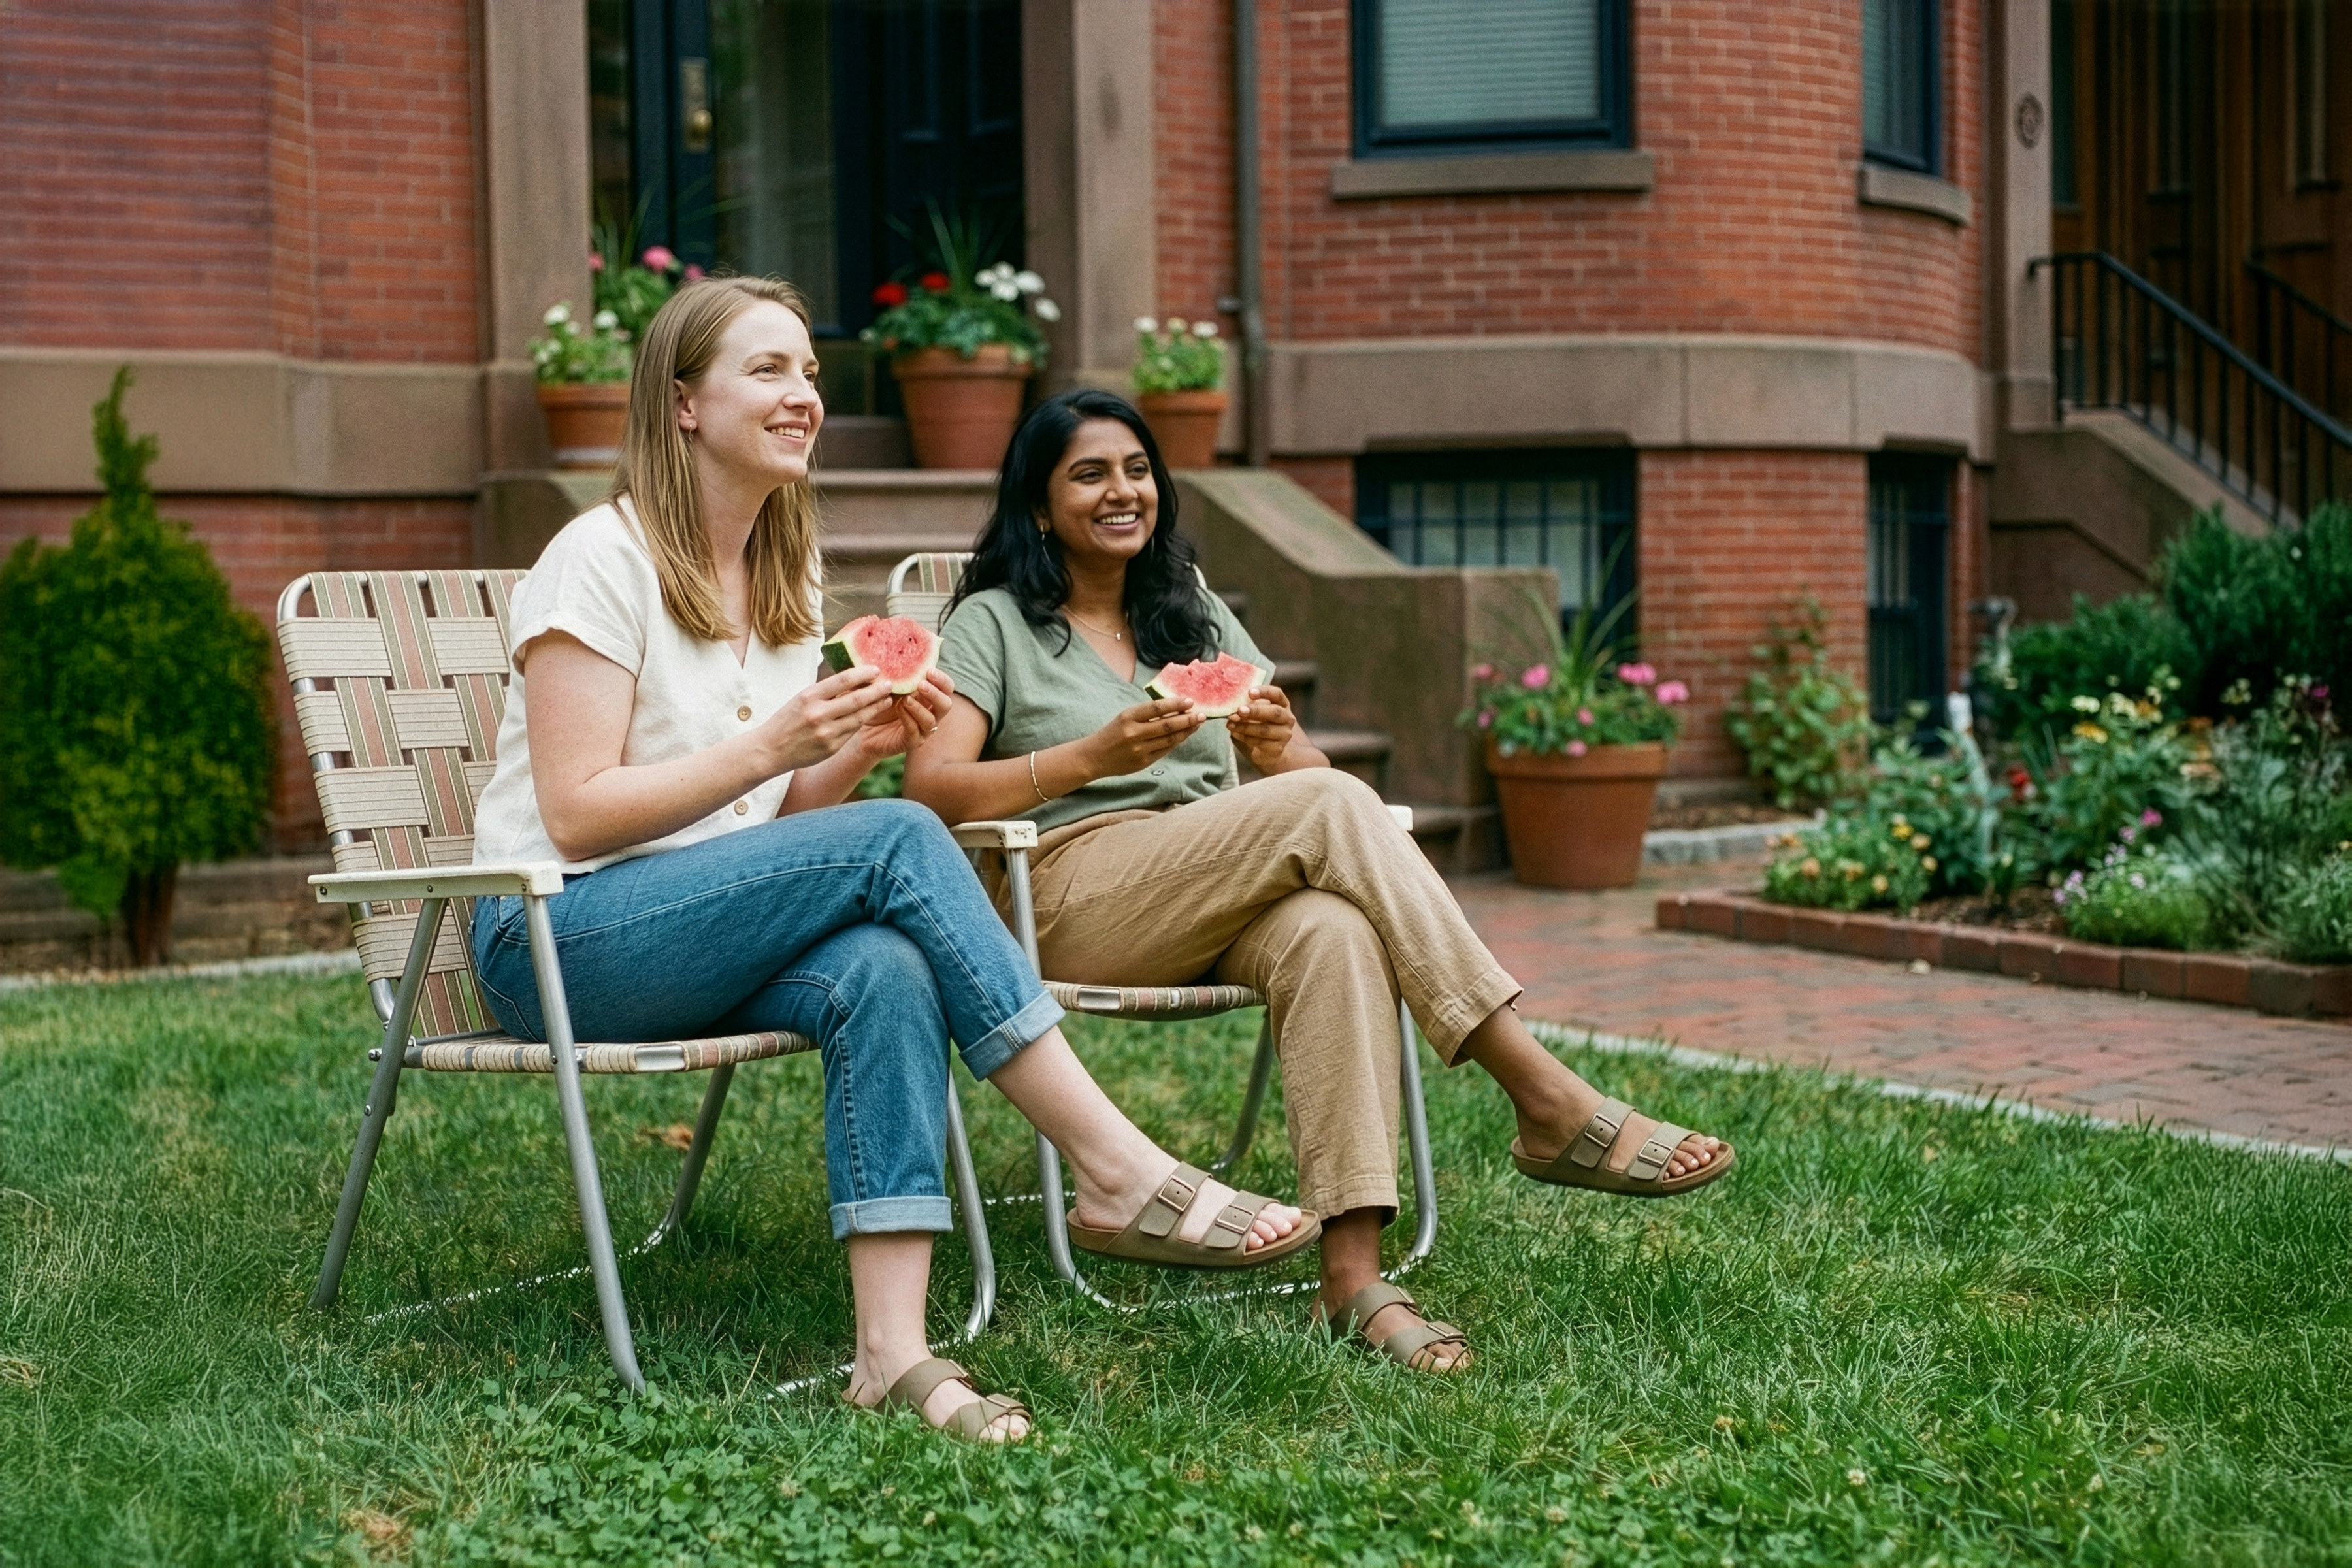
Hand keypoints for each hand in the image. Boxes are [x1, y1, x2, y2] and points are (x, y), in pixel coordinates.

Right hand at [756, 664, 898, 770]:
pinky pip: (852, 732)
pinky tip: (871, 715)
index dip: (863, 673)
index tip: (877, 669)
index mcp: (809, 696)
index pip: (843, 680)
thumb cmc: (786, 720)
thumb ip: (825, 692)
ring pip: (860, 717)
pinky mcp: (831, 748)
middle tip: (890, 684)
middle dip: (877, 690)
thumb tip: (853, 680)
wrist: (770, 750)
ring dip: (876, 707)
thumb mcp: (801, 699)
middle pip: (857, 699)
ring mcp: (826, 733)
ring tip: (887, 699)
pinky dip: (863, 721)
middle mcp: (818, 714)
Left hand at [849, 668, 955, 764]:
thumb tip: (889, 652)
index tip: (929, 670)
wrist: (860, 724)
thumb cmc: (874, 700)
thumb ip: (891, 671)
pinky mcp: (911, 742)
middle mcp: (930, 712)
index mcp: (928, 696)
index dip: (942, 679)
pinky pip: (915, 732)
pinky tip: (898, 709)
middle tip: (921, 684)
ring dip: (919, 708)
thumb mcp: (883, 683)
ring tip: (906, 699)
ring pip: (932, 720)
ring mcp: (922, 729)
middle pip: (946, 704)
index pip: (946, 688)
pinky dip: (908, 719)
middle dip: (936, 693)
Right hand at [1081, 696, 1203, 777]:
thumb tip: (1175, 708)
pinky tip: (1185, 735)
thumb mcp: (1125, 717)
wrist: (1094, 757)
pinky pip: (1165, 750)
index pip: (1157, 708)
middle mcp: (1134, 733)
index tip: (1190, 701)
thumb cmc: (1112, 733)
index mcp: (1128, 717)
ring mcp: (1139, 749)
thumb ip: (1146, 714)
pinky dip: (1177, 742)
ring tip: (1197, 724)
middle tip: (1202, 715)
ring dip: (1186, 731)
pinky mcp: (1143, 762)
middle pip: (1167, 725)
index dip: (1176, 704)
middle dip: (1188, 719)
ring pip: (1169, 739)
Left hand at [1226, 685, 1297, 771]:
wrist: (1266, 749)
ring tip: (1230, 724)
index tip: (1249, 692)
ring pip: (1265, 730)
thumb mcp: (1255, 711)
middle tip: (1240, 710)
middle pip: (1275, 712)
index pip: (1277, 694)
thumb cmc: (1258, 723)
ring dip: (1245, 726)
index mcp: (1283, 704)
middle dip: (1255, 711)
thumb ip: (1247, 707)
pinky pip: (1259, 742)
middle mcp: (1288, 718)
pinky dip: (1244, 737)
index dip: (1264, 692)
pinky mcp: (1278, 748)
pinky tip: (1234, 733)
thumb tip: (1232, 710)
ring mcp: (1284, 734)